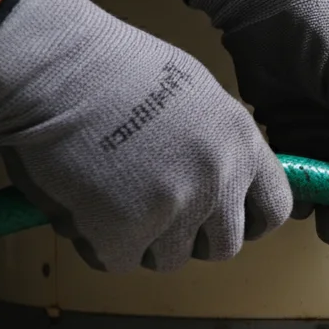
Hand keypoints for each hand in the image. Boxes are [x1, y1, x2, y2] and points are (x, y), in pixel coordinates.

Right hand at [0, 0, 291, 271]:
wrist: (55, 67)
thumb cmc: (110, 67)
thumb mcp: (194, 94)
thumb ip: (217, 143)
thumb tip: (221, 182)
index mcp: (240, 140)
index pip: (273, 208)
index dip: (247, 222)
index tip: (222, 222)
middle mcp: (218, 177)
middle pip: (223, 246)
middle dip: (189, 238)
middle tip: (152, 210)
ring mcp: (174, 208)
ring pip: (168, 259)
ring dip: (139, 239)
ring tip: (109, 192)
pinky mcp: (125, 232)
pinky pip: (117, 261)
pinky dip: (96, 242)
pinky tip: (82, 200)